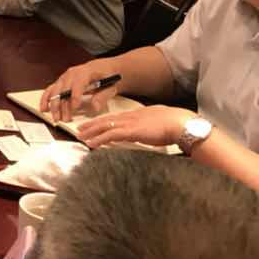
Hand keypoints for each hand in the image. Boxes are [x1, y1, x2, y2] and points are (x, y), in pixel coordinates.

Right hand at [40, 59, 122, 121]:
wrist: (105, 68)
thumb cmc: (109, 76)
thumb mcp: (111, 85)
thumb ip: (102, 96)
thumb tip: (95, 107)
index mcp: (85, 72)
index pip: (77, 84)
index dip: (75, 96)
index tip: (75, 108)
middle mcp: (72, 73)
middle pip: (63, 89)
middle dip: (62, 105)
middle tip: (64, 119)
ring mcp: (65, 77)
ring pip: (55, 90)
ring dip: (53, 105)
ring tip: (55, 118)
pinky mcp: (61, 81)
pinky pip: (51, 89)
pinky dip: (46, 99)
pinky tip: (44, 108)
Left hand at [75, 105, 191, 148]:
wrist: (179, 123)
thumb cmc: (172, 123)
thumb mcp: (156, 122)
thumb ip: (147, 126)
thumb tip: (145, 131)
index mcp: (135, 115)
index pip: (113, 118)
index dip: (101, 121)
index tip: (92, 124)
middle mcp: (129, 117)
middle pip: (105, 120)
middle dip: (91, 125)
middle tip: (79, 129)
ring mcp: (129, 123)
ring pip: (104, 127)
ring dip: (91, 132)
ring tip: (80, 136)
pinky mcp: (130, 131)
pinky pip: (110, 135)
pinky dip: (99, 139)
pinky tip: (91, 144)